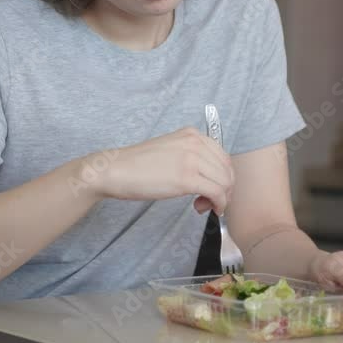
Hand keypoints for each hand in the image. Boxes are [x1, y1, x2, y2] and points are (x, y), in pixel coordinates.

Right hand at [98, 127, 234, 215]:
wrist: (115, 170)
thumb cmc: (137, 165)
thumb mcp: (170, 150)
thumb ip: (191, 156)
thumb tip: (209, 177)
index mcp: (192, 134)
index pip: (223, 156)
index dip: (222, 176)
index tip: (211, 189)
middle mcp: (195, 142)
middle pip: (227, 170)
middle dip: (223, 189)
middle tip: (207, 201)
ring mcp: (192, 159)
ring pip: (225, 182)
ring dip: (220, 199)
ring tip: (201, 205)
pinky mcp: (187, 178)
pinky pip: (217, 193)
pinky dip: (218, 204)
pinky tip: (205, 208)